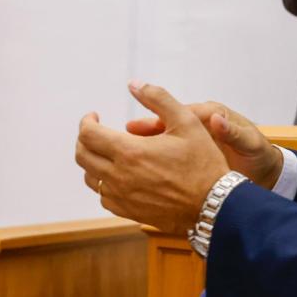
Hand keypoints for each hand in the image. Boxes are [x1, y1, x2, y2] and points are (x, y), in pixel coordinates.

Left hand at [76, 81, 232, 233]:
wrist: (214, 205)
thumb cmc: (203, 163)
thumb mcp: (186, 121)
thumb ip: (158, 98)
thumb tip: (134, 84)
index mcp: (129, 151)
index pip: (87, 134)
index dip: (86, 121)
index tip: (95, 116)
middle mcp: (119, 176)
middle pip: (82, 155)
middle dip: (85, 139)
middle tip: (97, 131)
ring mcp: (122, 197)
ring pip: (90, 177)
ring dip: (93, 161)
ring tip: (108, 152)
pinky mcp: (128, 212)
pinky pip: (103, 197)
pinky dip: (104, 183)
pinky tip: (119, 175)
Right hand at [127, 99, 281, 189]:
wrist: (265, 171)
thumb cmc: (259, 154)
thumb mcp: (249, 143)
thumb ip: (234, 132)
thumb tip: (217, 119)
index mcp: (213, 116)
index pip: (183, 114)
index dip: (162, 119)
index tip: (144, 124)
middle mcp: (200, 125)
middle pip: (170, 124)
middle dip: (149, 128)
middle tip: (128, 130)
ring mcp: (195, 141)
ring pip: (167, 140)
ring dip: (148, 143)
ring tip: (127, 145)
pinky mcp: (192, 156)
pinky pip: (171, 155)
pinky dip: (156, 159)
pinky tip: (142, 165)